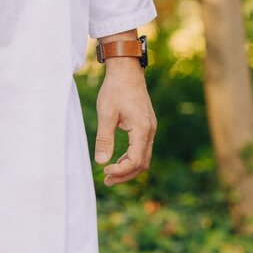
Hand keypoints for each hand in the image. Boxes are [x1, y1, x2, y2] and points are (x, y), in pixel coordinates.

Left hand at [95, 62, 156, 185]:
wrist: (126, 70)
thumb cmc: (115, 89)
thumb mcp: (106, 114)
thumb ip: (104, 139)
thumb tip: (102, 162)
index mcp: (142, 129)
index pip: (135, 160)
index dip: (120, 171)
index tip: (104, 172)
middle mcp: (150, 130)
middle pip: (143, 163)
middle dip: (125, 175)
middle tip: (106, 181)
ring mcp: (150, 128)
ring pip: (144, 157)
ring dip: (128, 168)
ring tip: (110, 174)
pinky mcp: (146, 125)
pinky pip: (142, 148)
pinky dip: (131, 158)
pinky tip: (117, 160)